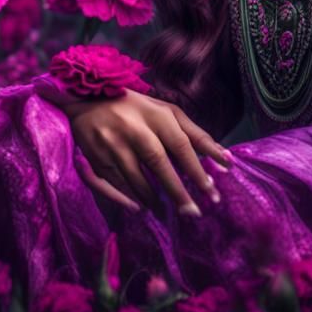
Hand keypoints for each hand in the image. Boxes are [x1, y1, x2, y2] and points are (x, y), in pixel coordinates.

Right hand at [65, 90, 232, 215]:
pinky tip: (142, 208)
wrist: (87, 99)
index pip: (181, 144)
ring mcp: (113, 145)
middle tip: (193, 212)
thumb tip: (223, 157)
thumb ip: (193, 133)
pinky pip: (114, 186)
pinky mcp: (96, 159)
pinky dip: (129, 199)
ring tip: (168, 212)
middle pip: (158, 163)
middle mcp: (135, 129)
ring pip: (136, 179)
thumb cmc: (136, 108)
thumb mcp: (165, 112)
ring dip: (154, 200)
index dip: (196, 168)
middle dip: (177, 191)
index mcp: (156, 115)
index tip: (211, 190)